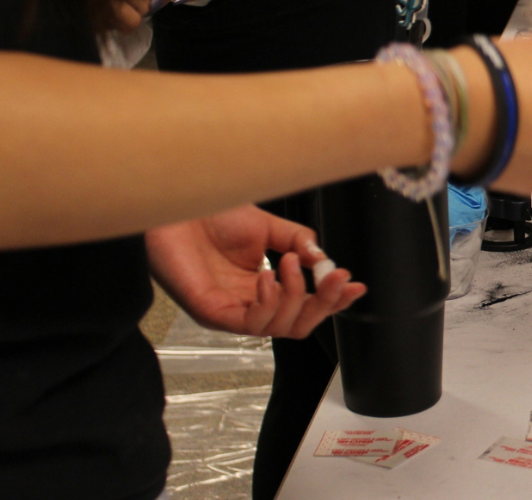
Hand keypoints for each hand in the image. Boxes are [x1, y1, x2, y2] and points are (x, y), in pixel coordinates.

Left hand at [146, 205, 365, 338]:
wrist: (176, 203)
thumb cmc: (209, 215)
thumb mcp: (267, 225)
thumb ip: (297, 241)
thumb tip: (321, 259)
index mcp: (261, 286)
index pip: (304, 306)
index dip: (333, 300)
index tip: (354, 285)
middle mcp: (247, 303)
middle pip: (298, 325)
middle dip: (324, 304)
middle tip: (336, 278)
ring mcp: (229, 311)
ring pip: (279, 328)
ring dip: (296, 296)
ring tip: (289, 262)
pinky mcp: (209, 313)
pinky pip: (250, 323)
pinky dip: (269, 301)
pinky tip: (268, 276)